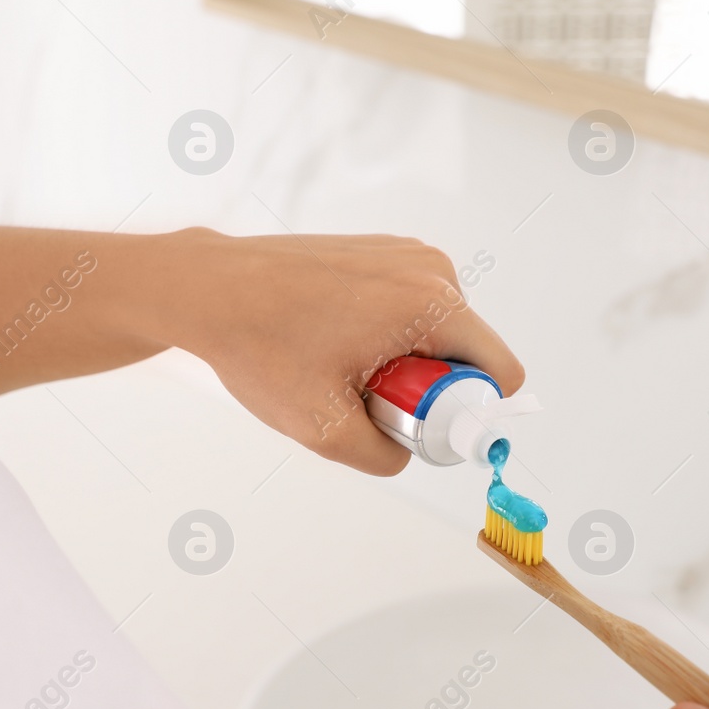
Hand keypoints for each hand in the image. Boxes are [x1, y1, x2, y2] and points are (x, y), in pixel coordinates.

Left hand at [149, 228, 523, 474]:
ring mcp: (405, 253)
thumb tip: (408, 452)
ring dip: (405, 362)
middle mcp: (429, 268)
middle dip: (428, 388)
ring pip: (438, 333)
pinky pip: (411, 308)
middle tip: (364, 397)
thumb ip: (384, 457)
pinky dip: (387, 333)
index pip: (500, 372)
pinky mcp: (383, 251)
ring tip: (342, 366)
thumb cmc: (260, 345)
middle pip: (467, 354)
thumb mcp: (325, 429)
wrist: (209, 290)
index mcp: (431, 305)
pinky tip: (335, 340)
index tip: (415, 421)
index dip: (467, 413)